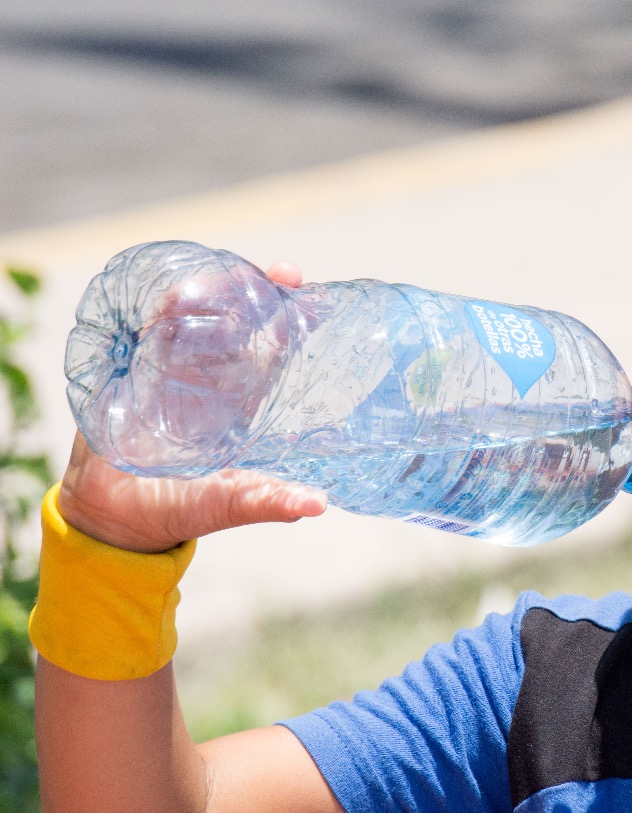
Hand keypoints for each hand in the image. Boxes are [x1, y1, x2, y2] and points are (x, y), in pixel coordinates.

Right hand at [56, 260, 325, 552]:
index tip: (311, 294)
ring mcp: (168, 372)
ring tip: (222, 277)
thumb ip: (269, 503)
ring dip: (207, 294)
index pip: (271, 350)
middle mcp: (209, 381)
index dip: (289, 320)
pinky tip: (167, 296)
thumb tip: (319, 506)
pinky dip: (156, 313)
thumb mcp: (230, 504)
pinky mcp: (130, 373)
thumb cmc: (179, 511)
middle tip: (283, 272)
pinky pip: (144, 333)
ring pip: (192, 319)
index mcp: (242, 405)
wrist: (111, 519)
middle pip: (236, 323)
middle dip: (256, 292)